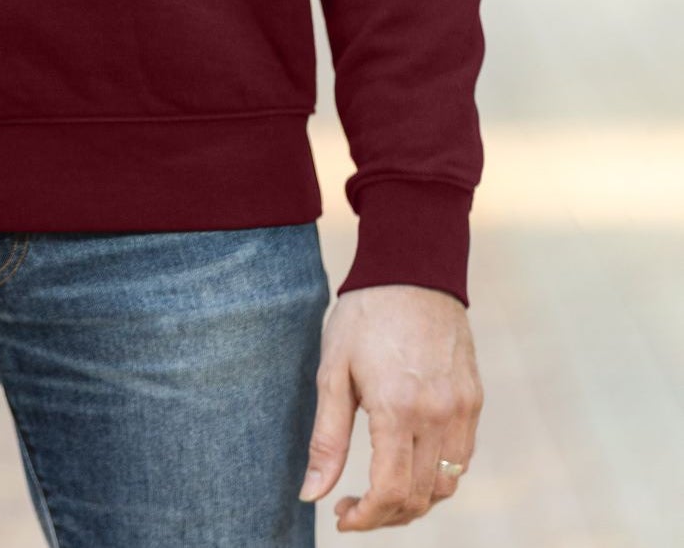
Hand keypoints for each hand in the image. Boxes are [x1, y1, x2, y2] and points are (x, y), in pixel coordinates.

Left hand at [299, 283, 482, 530]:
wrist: (412, 267)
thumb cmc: (364, 315)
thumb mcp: (333, 371)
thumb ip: (326, 439)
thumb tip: (311, 494)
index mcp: (398, 408)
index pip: (391, 493)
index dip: (367, 518)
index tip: (342, 517)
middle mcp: (439, 414)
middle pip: (421, 497)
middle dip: (385, 515)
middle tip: (353, 506)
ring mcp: (463, 408)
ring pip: (447, 484)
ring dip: (414, 500)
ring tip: (379, 489)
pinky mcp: (474, 399)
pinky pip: (462, 457)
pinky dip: (437, 474)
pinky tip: (408, 460)